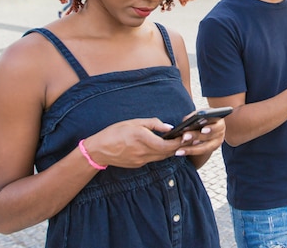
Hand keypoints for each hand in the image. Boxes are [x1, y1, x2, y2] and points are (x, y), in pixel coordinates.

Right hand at [81, 117, 217, 168]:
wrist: (99, 150)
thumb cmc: (115, 132)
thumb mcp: (134, 122)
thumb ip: (153, 124)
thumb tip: (169, 128)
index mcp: (143, 139)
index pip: (168, 145)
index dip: (180, 142)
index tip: (187, 136)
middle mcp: (144, 152)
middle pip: (167, 153)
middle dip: (179, 146)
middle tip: (188, 139)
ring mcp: (141, 160)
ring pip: (162, 157)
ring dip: (171, 151)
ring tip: (178, 143)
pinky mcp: (138, 164)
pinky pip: (154, 159)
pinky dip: (160, 153)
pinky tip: (163, 147)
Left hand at [173, 117, 225, 156]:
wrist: (209, 127)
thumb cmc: (204, 119)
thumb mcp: (201, 115)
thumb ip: (195, 116)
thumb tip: (186, 121)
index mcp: (219, 123)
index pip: (217, 126)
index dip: (211, 128)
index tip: (202, 130)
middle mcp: (220, 134)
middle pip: (209, 137)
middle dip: (196, 137)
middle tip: (184, 137)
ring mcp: (216, 144)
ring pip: (204, 148)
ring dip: (191, 149)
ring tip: (179, 150)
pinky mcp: (210, 150)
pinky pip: (200, 152)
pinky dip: (190, 151)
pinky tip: (181, 151)